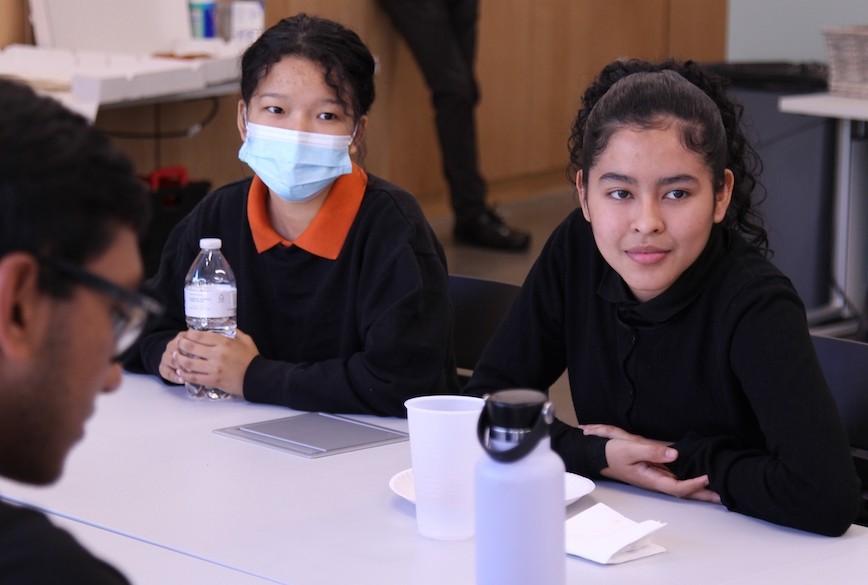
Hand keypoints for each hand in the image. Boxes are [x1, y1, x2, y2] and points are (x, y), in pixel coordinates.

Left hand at [158, 329, 259, 395]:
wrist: (257, 378)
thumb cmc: (252, 359)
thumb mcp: (246, 340)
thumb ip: (234, 332)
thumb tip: (224, 327)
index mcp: (224, 343)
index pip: (200, 335)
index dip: (190, 333)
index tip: (187, 334)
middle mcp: (217, 354)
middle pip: (191, 347)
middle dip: (181, 344)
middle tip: (178, 343)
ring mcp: (214, 368)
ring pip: (189, 363)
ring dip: (179, 359)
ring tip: (176, 356)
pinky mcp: (213, 380)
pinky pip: (194, 377)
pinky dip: (185, 374)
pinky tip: (181, 372)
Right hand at [580, 423, 720, 503]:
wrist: (596, 454)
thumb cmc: (611, 453)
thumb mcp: (629, 448)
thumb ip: (651, 451)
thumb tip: (674, 453)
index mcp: (650, 479)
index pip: (677, 487)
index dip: (694, 484)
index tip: (709, 477)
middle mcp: (655, 479)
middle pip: (684, 491)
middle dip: (704, 494)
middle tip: (726, 496)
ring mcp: (656, 475)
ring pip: (682, 484)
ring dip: (700, 488)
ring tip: (719, 488)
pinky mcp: (655, 468)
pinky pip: (676, 476)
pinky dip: (690, 478)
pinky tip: (699, 476)